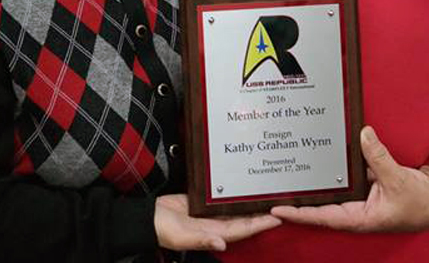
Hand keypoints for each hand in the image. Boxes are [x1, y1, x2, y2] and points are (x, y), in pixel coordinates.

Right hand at [154, 194, 280, 251]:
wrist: (147, 218)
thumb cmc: (162, 230)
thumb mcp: (180, 236)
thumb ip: (201, 240)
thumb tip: (221, 244)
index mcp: (215, 234)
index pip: (244, 229)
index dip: (261, 224)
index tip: (279, 216)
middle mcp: (217, 225)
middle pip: (245, 219)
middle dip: (262, 212)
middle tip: (281, 200)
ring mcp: (211, 214)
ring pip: (237, 208)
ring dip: (251, 203)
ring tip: (268, 192)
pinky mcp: (204, 202)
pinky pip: (224, 199)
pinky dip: (235, 194)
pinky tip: (244, 185)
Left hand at [270, 126, 428, 232]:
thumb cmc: (420, 201)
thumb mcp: (397, 179)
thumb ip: (378, 157)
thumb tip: (363, 134)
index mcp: (358, 219)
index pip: (321, 217)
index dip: (298, 214)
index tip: (276, 210)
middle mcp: (354, 211)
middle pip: (319, 206)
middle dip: (297, 200)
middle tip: (272, 190)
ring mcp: (358, 200)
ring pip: (331, 192)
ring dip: (313, 184)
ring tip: (288, 174)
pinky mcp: (364, 187)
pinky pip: (344, 178)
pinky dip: (332, 170)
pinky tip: (319, 158)